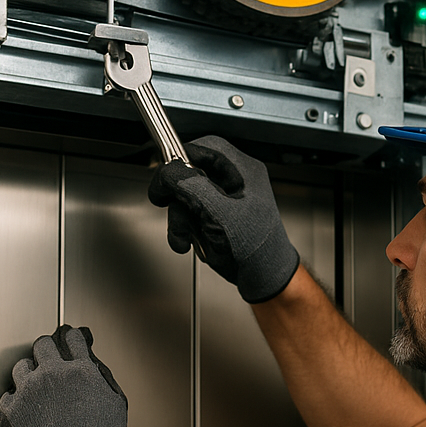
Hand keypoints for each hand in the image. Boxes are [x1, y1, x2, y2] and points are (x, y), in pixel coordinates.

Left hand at [0, 325, 127, 426]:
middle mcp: (53, 375)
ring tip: (37, 389)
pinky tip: (27, 409)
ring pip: (22, 367)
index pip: (73, 339)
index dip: (72, 338)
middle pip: (42, 346)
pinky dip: (17, 400)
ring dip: (30, 374)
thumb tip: (93, 367)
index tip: (69, 338)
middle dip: (47, 351)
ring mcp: (28, 391)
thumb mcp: (114, 405)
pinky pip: (8, 395)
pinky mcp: (10, 410)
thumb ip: (102, 379)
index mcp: (81, 371)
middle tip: (50, 360)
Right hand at [148, 135, 299, 302]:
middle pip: (189, 173)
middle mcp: (233, 182)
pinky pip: (188, 216)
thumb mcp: (217, 211)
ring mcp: (222, 202)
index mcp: (243, 171)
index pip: (205, 147)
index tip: (163, 173)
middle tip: (166, 201)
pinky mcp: (213, 219)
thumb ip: (189, 185)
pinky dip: (183, 230)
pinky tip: (189, 241)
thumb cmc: (256, 247)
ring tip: (186, 235)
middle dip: (177, 195)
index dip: (180, 157)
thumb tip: (166, 170)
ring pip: (184, 197)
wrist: (262, 278)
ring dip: (178, 219)